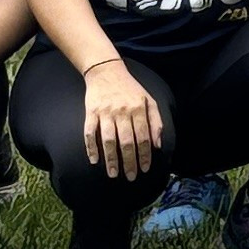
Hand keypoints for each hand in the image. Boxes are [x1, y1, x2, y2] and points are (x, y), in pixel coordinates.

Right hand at [77, 58, 163, 176]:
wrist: (106, 71)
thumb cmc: (131, 89)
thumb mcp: (149, 101)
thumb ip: (156, 122)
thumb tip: (158, 145)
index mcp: (139, 108)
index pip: (143, 136)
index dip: (144, 155)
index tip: (144, 169)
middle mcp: (123, 110)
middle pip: (127, 141)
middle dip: (129, 161)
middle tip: (130, 177)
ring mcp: (105, 111)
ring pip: (109, 139)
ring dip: (111, 159)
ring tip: (113, 174)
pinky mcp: (91, 112)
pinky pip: (89, 132)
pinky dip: (91, 147)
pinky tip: (94, 160)